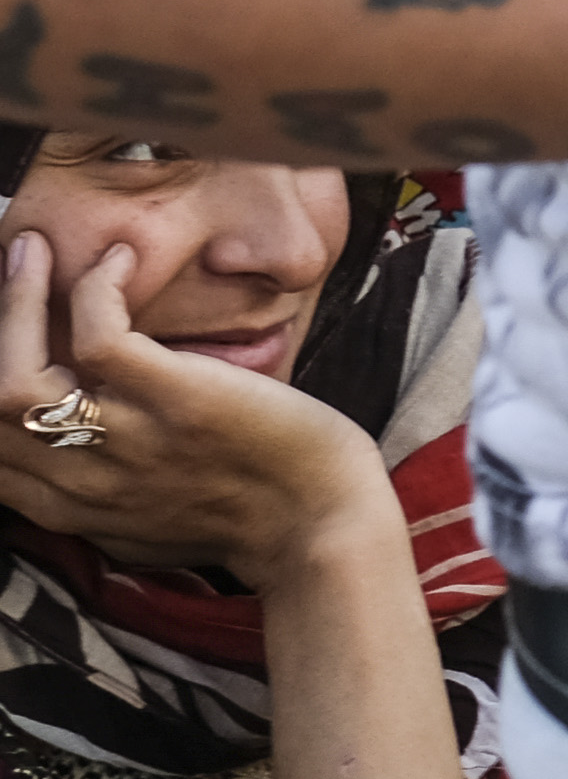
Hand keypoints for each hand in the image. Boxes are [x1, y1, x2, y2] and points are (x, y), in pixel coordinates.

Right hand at [0, 234, 394, 597]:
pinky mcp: (180, 402)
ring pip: (14, 382)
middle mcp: (81, 482)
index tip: (2, 337)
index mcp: (68, 509)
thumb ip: (98, 487)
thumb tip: (71, 449)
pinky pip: (101, 339)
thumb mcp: (146, 519)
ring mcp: (128, 441)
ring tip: (32, 251)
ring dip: (16, 303)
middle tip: (14, 267)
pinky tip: (119, 261)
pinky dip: (95, 290)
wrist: (324, 527)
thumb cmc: (250, 514)